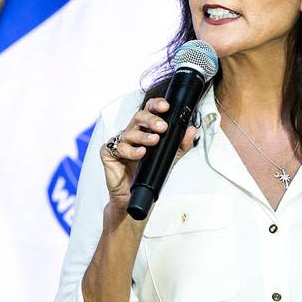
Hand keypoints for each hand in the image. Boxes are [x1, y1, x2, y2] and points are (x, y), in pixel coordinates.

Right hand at [100, 97, 198, 212]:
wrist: (133, 195)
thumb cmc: (148, 174)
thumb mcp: (169, 158)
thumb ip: (180, 144)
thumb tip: (192, 130)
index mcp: (144, 130)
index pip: (149, 111)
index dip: (156, 105)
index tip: (166, 107)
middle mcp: (131, 133)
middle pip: (139, 117)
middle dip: (151, 119)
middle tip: (162, 126)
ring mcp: (119, 142)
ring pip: (129, 132)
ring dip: (143, 136)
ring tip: (154, 141)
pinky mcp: (109, 153)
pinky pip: (118, 148)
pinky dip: (131, 151)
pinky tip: (140, 153)